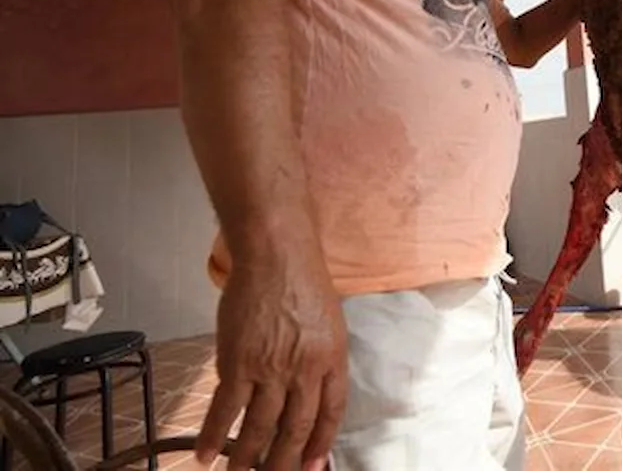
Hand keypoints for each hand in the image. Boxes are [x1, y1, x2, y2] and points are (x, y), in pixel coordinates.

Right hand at [197, 253, 348, 470]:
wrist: (275, 255)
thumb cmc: (301, 280)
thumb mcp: (327, 321)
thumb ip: (319, 357)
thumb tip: (305, 389)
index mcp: (333, 359)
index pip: (331, 413)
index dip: (321, 443)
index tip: (313, 466)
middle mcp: (306, 370)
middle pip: (297, 428)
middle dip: (285, 462)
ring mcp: (272, 368)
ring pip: (261, 426)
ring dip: (248, 458)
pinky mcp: (239, 362)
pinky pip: (225, 408)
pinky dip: (214, 435)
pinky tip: (206, 456)